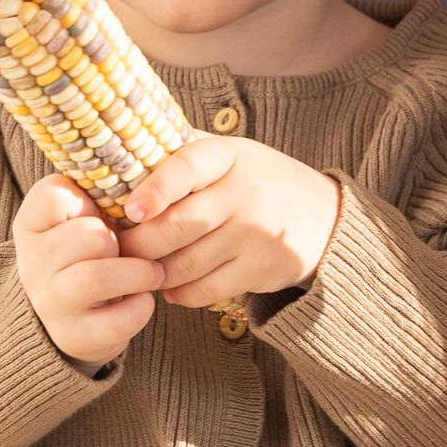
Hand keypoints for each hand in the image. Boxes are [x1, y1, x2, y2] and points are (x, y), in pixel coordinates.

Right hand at [13, 175, 166, 365]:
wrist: (65, 319)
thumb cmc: (82, 254)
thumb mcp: (77, 218)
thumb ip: (95, 194)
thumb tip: (143, 176)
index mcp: (31, 225)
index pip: (55, 194)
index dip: (89, 201)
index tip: (99, 215)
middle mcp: (32, 264)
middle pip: (90, 236)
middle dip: (124, 241)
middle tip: (132, 249)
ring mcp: (50, 304)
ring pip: (99, 277)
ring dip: (139, 273)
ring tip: (151, 272)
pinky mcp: (75, 336)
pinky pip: (121, 317)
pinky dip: (142, 306)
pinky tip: (139, 299)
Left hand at [119, 137, 339, 310]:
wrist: (325, 218)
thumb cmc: (260, 182)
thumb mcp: (233, 154)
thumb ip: (187, 154)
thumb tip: (122, 159)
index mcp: (230, 157)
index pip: (186, 167)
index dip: (153, 190)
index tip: (129, 209)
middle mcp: (244, 194)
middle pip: (175, 226)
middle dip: (137, 244)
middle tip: (121, 250)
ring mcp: (255, 235)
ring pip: (184, 264)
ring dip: (155, 272)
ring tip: (144, 269)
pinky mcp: (261, 270)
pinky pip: (205, 290)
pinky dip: (180, 293)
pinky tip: (172, 286)